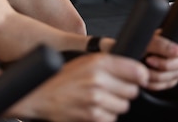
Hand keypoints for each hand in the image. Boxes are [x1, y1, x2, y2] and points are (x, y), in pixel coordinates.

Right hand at [19, 53, 148, 121]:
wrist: (38, 95)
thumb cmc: (61, 77)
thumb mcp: (85, 61)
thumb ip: (109, 63)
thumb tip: (137, 71)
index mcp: (98, 62)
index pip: (136, 70)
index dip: (140, 75)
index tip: (139, 78)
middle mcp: (98, 79)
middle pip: (132, 91)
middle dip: (124, 91)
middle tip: (110, 89)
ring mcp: (96, 100)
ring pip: (123, 106)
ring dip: (114, 105)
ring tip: (97, 98)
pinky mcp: (92, 117)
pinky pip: (111, 119)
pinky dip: (104, 116)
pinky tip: (91, 108)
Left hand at [142, 31, 177, 90]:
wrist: (129, 53)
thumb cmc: (140, 42)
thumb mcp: (149, 39)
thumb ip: (162, 43)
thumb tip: (176, 51)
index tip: (175, 51)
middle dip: (165, 63)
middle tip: (149, 59)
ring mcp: (176, 68)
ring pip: (175, 75)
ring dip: (157, 74)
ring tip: (145, 67)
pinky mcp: (169, 80)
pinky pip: (167, 85)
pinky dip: (155, 83)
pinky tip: (146, 77)